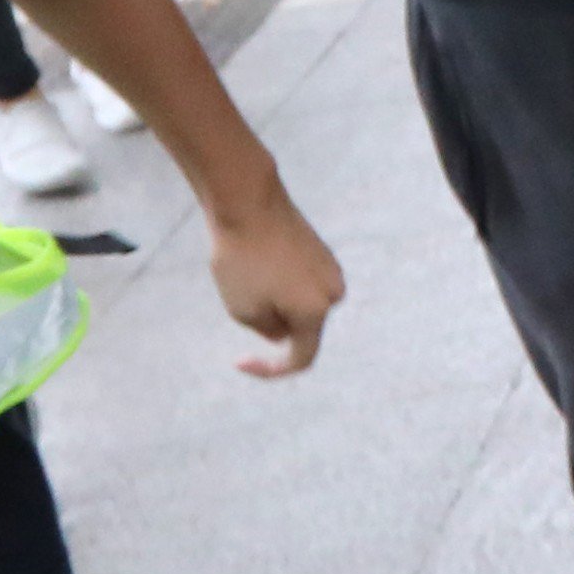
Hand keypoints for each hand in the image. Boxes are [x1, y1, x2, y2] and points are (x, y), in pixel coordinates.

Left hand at [205, 195, 343, 377]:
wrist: (248, 203)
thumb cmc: (242, 260)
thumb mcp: (242, 311)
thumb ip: (267, 330)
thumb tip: (283, 332)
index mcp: (316, 313)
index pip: (302, 358)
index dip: (271, 369)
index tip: (240, 361)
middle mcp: (333, 293)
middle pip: (302, 327)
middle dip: (273, 324)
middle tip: (240, 301)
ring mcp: (330, 269)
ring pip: (302, 303)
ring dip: (277, 301)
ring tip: (247, 275)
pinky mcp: (322, 251)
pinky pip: (302, 281)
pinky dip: (282, 281)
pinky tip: (258, 260)